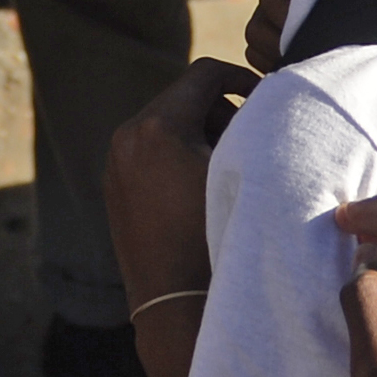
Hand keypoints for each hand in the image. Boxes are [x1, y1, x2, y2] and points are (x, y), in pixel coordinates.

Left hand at [105, 57, 256, 313]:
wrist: (176, 302)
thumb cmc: (215, 236)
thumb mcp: (238, 174)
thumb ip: (246, 130)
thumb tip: (258, 105)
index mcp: (157, 127)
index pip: (204, 75)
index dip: (239, 78)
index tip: (263, 96)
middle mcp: (127, 137)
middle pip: (182, 97)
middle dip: (219, 110)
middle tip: (249, 137)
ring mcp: (115, 163)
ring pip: (164, 124)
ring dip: (198, 132)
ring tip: (226, 164)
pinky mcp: (113, 186)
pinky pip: (148, 151)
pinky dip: (175, 153)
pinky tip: (199, 185)